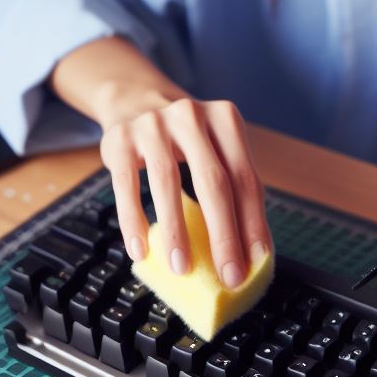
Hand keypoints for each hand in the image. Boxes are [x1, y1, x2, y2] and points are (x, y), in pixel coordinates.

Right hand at [98, 96, 272, 285]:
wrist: (136, 102)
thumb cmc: (186, 139)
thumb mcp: (215, 149)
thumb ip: (233, 187)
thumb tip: (251, 251)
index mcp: (225, 119)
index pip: (245, 178)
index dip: (253, 222)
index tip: (256, 260)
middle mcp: (191, 116)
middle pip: (213, 182)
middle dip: (223, 234)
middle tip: (228, 275)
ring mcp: (153, 124)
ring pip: (168, 182)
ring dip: (176, 232)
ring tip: (182, 269)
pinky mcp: (120, 138)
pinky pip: (127, 185)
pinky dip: (133, 220)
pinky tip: (140, 250)